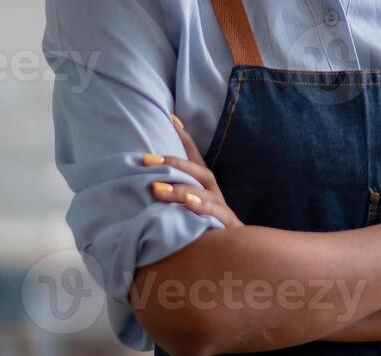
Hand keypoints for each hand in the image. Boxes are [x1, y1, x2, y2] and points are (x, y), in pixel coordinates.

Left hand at [146, 113, 243, 228]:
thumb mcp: (186, 214)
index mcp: (205, 189)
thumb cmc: (204, 234)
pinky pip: (216, 215)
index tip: (171, 118)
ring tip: (156, 189)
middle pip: (200, 172)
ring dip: (180, 189)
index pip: (195, 160)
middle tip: (146, 160)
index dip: (185, 139)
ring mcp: (222, 210)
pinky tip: (188, 205)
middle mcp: (215, 195)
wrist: (237, 262)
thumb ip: (170, 199)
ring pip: (204, 193)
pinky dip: (202, 208)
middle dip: (174, 164)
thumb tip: (143, 187)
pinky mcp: (228, 227)